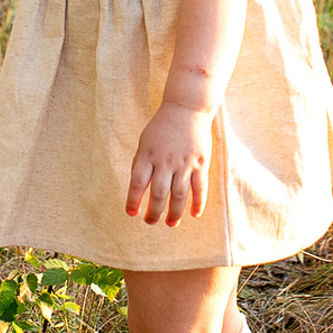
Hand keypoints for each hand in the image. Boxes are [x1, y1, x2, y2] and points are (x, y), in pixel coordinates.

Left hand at [126, 104, 212, 226]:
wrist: (186, 109)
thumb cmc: (162, 127)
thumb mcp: (144, 142)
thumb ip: (141, 163)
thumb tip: (137, 189)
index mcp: (148, 155)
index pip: (138, 183)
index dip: (134, 201)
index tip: (132, 213)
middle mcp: (166, 160)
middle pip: (159, 193)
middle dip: (154, 212)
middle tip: (150, 222)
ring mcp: (185, 163)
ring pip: (179, 195)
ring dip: (174, 213)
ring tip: (170, 223)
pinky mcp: (201, 163)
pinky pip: (199, 188)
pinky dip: (197, 203)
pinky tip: (194, 214)